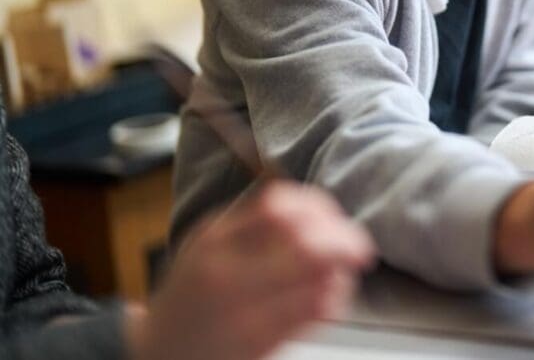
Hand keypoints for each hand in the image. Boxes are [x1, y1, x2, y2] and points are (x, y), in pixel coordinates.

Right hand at [129, 182, 374, 359]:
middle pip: (304, 243)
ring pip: (315, 281)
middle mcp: (226, 272)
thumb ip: (253, 223)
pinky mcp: (256, 343)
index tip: (334, 217)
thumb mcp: (207, 245)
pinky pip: (311, 314)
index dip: (319, 208)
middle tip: (360, 246)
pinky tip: (331, 296)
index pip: (278, 206)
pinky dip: (333, 300)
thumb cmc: (192, 295)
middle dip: (343, 240)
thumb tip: (315, 207)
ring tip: (343, 273)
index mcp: (214, 238)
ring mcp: (241, 310)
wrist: (155, 355)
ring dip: (341, 273)